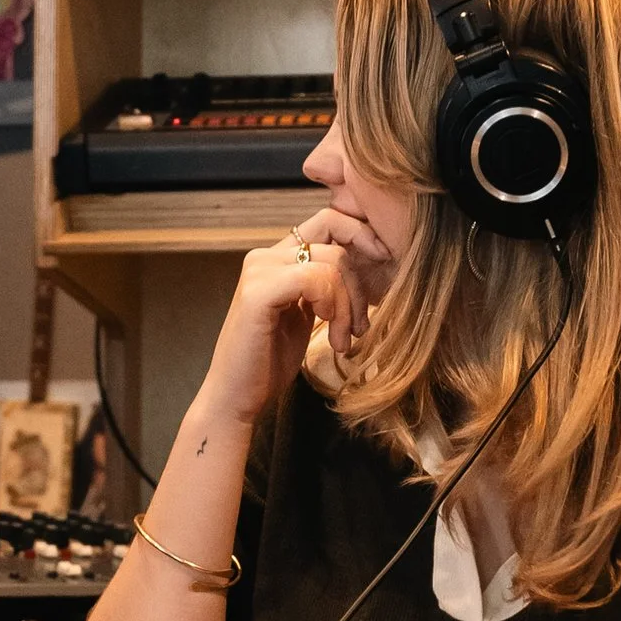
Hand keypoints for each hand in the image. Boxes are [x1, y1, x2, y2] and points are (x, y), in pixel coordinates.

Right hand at [203, 206, 394, 421]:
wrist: (236, 397)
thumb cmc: (270, 361)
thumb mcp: (307, 314)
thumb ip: (324, 286)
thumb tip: (366, 264)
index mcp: (277, 258)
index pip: (329, 222)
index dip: (362, 236)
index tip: (384, 263)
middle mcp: (264, 256)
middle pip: (337, 244)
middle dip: (359, 287)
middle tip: (359, 328)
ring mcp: (259, 270)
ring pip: (332, 262)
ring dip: (349, 305)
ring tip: (343, 340)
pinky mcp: (258, 291)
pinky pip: (316, 279)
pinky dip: (334, 307)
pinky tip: (329, 335)